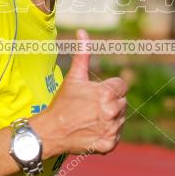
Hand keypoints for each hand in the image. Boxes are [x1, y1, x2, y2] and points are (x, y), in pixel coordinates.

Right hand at [32, 29, 127, 156]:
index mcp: (107, 93)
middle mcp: (112, 112)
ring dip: (110, 118)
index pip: (122, 85)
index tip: (95, 94)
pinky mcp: (109, 144)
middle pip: (122, 102)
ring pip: (121, 118)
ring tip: (90, 119)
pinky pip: (116, 135)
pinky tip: (92, 130)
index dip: (109, 88)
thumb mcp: (74, 77)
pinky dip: (107, 134)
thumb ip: (83, 54)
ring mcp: (112, 129)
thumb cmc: (62, 102)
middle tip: (90, 107)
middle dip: (110, 103)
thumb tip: (82, 31)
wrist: (51, 132)